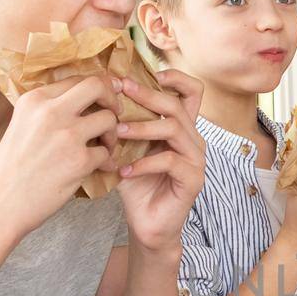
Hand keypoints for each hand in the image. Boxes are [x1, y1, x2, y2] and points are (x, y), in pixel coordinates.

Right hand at [0, 73, 121, 240]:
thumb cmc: (10, 169)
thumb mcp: (21, 125)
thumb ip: (47, 110)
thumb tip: (81, 100)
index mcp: (34, 100)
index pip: (77, 79)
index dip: (98, 88)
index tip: (104, 99)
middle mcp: (50, 112)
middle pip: (98, 86)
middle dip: (113, 98)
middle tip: (114, 114)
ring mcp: (66, 135)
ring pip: (109, 119)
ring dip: (113, 134)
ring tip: (104, 147)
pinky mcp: (79, 161)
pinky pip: (107, 153)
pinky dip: (107, 162)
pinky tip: (100, 168)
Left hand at [112, 69, 206, 253]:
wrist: (146, 222)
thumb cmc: (136, 183)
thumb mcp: (127, 147)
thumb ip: (123, 123)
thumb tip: (100, 92)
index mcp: (181, 127)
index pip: (191, 92)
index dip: (175, 77)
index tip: (148, 73)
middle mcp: (193, 139)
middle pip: (176, 105)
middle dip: (146, 95)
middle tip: (119, 91)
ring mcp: (196, 159)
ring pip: (172, 128)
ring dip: (141, 128)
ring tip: (116, 133)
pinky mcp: (193, 179)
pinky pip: (169, 160)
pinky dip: (143, 163)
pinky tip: (124, 170)